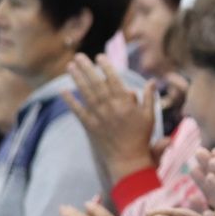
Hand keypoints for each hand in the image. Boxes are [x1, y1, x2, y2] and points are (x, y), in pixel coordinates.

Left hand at [61, 54, 157, 182]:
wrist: (129, 159)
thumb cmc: (141, 137)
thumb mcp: (150, 116)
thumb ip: (149, 97)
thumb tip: (151, 80)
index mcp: (125, 104)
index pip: (113, 80)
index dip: (106, 67)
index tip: (100, 56)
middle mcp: (110, 107)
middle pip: (96, 83)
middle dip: (87, 68)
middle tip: (79, 56)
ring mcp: (98, 117)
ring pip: (86, 93)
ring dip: (77, 79)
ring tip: (70, 67)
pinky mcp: (89, 126)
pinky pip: (78, 111)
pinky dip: (70, 101)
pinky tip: (63, 90)